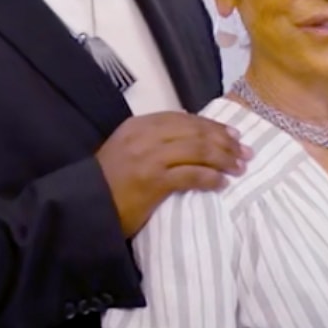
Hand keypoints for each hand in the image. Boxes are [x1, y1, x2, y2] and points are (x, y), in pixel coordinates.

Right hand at [95, 112, 252, 236]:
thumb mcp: (127, 149)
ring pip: (199, 150)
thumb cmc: (107, 183)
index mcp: (139, 125)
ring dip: (224, 159)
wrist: (82, 208)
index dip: (213, 126)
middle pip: (197, 132)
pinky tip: (221, 184)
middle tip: (245, 152)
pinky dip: (211, 178)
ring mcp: (149, 158)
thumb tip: (192, 134)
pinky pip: (192, 175)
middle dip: (225, 142)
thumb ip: (155, 139)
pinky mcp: (153, 181)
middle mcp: (145, 136)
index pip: (185, 119)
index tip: (233, 134)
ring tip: (239, 168)